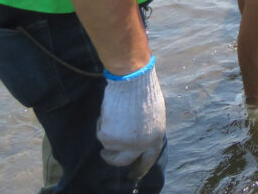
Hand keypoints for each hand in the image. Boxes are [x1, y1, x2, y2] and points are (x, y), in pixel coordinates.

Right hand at [98, 58, 165, 178]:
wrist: (133, 82)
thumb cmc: (144, 92)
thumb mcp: (153, 114)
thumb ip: (147, 130)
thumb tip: (138, 138)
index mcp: (156, 137)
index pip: (149, 159)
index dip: (140, 168)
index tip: (133, 175)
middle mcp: (142, 145)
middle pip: (124, 161)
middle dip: (112, 159)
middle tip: (106, 155)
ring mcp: (125, 143)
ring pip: (109, 146)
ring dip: (108, 133)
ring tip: (114, 115)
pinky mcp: (110, 138)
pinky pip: (101, 135)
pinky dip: (102, 124)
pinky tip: (110, 111)